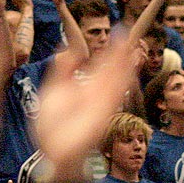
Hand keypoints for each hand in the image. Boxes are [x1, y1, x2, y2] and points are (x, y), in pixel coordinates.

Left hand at [34, 28, 137, 175]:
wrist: (51, 151)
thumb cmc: (51, 125)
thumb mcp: (54, 89)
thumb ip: (63, 70)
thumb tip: (69, 49)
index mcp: (85, 87)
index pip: (102, 65)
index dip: (110, 50)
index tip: (118, 33)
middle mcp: (96, 93)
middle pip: (112, 69)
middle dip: (120, 52)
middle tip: (126, 31)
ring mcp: (101, 103)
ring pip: (116, 78)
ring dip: (125, 63)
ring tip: (132, 45)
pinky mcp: (103, 112)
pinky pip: (115, 93)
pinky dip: (122, 80)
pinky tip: (128, 67)